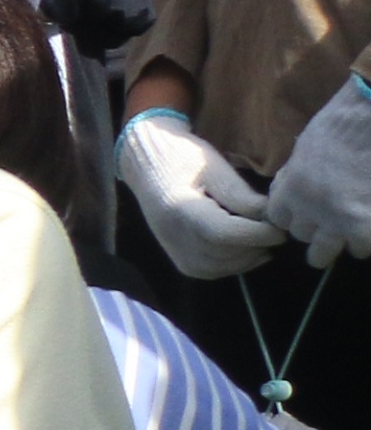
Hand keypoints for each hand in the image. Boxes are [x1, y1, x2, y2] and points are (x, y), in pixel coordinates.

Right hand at [117, 108, 288, 279]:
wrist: (147, 166)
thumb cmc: (183, 158)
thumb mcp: (214, 167)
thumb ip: (240, 195)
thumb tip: (272, 217)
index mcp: (180, 210)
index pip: (225, 234)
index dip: (259, 234)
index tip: (283, 226)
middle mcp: (174, 238)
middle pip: (227, 254)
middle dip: (258, 244)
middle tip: (277, 228)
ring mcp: (175, 252)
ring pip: (223, 267)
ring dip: (249, 256)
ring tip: (264, 236)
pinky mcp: (179, 260)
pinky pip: (213, 271)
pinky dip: (235, 263)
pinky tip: (247, 248)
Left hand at [264, 79, 370, 269]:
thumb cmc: (346, 122)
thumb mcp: (306, 147)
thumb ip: (294, 175)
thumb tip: (285, 188)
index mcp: (291, 189)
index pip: (279, 220)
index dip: (296, 215)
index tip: (309, 211)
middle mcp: (310, 210)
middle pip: (304, 237)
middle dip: (318, 229)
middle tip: (337, 217)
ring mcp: (339, 221)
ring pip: (330, 251)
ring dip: (343, 240)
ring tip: (356, 227)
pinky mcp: (366, 226)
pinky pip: (362, 247)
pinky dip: (367, 240)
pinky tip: (370, 226)